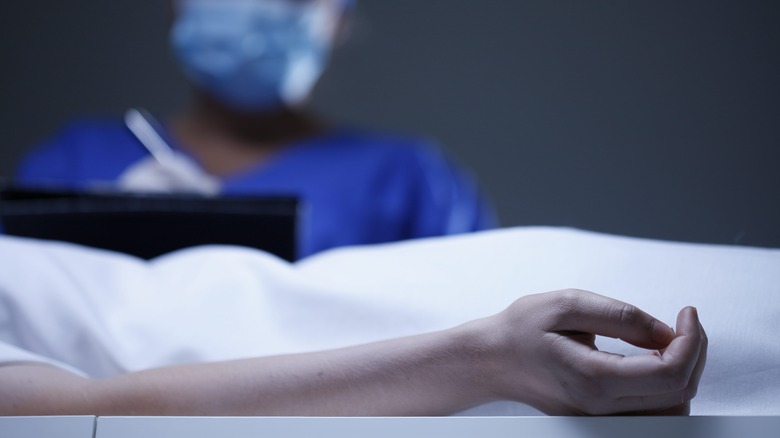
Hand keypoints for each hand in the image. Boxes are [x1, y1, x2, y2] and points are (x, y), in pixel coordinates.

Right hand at [483, 289, 706, 414]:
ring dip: (683, 373)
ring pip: (671, 411)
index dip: (692, 340)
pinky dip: (666, 388)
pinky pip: (651, 414)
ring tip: (669, 341)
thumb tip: (666, 332)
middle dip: (694, 353)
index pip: (670, 373)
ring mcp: (600, 419)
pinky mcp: (600, 419)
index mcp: (593, 377)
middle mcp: (600, 407)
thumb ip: (620, 316)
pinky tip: (654, 361)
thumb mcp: (567, 304)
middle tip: (682, 323)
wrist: (491, 359)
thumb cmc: (521, 329)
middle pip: (679, 394)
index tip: (686, 313)